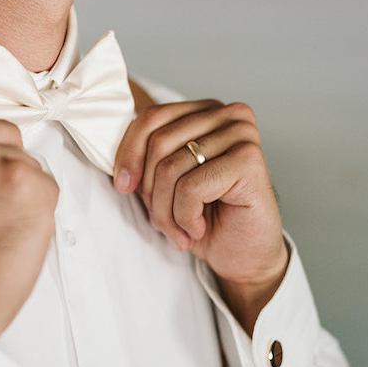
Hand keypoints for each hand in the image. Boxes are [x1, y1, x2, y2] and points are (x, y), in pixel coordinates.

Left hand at [113, 100, 288, 333]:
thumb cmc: (203, 217)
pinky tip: (197, 228)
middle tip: (161, 221)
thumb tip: (118, 160)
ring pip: (170, 168)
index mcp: (205, 111)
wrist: (242, 255)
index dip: (128, 154)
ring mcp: (241, 134)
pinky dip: (184, 216)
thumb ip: (145, 159)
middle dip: (149, 191)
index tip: (124, 187)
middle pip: (158, 143)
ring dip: (165, 211)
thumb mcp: (163, 182)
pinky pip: (190, 186)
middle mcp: (227, 114)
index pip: (150, 118)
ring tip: (179, 230)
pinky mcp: (249, 159)